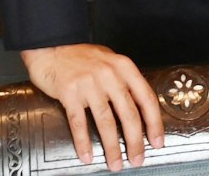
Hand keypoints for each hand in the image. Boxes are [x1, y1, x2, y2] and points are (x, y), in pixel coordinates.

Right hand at [21, 44, 165, 170]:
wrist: (51, 46)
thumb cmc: (81, 56)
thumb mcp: (110, 61)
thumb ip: (124, 81)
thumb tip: (138, 110)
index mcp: (124, 67)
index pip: (146, 98)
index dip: (154, 123)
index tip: (157, 141)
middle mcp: (110, 75)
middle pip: (128, 114)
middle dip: (135, 141)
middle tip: (138, 159)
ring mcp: (89, 83)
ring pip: (106, 122)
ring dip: (112, 147)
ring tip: (115, 163)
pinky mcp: (69, 92)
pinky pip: (78, 122)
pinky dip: (83, 142)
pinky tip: (87, 156)